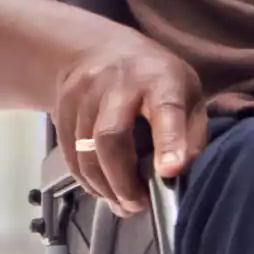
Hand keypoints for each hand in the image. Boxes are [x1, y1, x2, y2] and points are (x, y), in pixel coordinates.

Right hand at [53, 26, 203, 215]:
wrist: (99, 48)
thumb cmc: (155, 79)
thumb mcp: (188, 95)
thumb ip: (191, 133)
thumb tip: (179, 172)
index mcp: (160, 78)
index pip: (165, 109)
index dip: (169, 142)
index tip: (169, 172)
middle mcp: (118, 81)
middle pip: (110, 135)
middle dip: (122, 178)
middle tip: (138, 205)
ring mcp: (84, 93)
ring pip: (85, 150)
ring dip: (104, 186)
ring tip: (123, 205)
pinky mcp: (62, 107)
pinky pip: (70, 154)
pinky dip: (86, 180)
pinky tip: (103, 190)